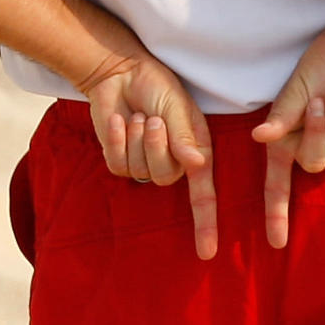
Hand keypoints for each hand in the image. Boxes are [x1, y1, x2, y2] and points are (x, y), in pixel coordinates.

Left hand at [83, 53, 217, 260]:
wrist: (120, 72)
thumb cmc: (156, 85)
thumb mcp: (176, 105)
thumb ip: (185, 136)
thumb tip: (197, 165)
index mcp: (195, 149)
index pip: (203, 193)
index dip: (205, 223)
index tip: (207, 252)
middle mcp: (173, 160)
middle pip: (165, 177)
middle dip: (155, 146)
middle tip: (152, 118)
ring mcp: (144, 162)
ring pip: (139, 171)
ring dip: (135, 138)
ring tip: (138, 114)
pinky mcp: (119, 159)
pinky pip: (117, 165)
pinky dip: (117, 139)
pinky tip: (119, 121)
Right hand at [251, 29, 324, 248]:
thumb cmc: (316, 70)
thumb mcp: (293, 91)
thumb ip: (280, 117)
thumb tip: (259, 137)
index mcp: (287, 142)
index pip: (278, 187)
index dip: (277, 215)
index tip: (276, 243)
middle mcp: (310, 149)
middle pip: (313, 165)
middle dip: (317, 131)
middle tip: (320, 101)